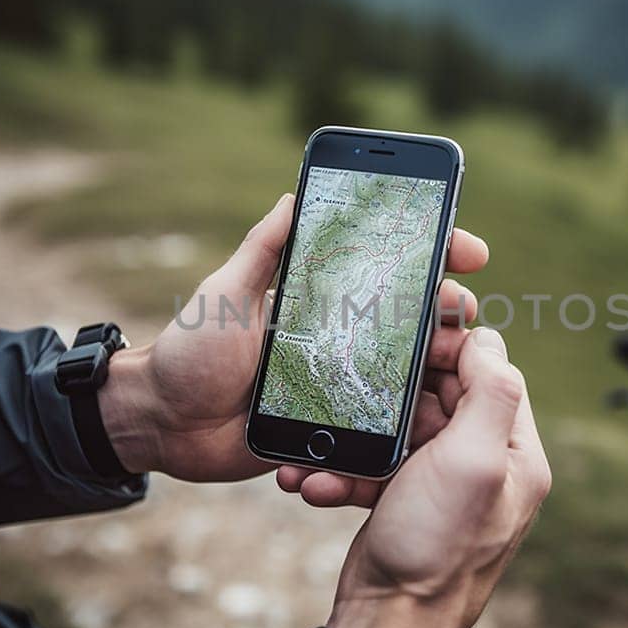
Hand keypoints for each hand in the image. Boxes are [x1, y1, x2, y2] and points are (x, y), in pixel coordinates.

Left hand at [98, 194, 489, 482]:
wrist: (161, 425)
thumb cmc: (189, 354)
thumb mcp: (225, 293)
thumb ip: (262, 250)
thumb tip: (293, 194)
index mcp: (318, 303)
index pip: (385, 272)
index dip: (433, 257)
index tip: (467, 250)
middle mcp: (336, 342)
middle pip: (411, 324)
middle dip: (451, 314)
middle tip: (467, 311)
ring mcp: (338, 388)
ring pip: (405, 377)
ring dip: (439, 370)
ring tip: (459, 366)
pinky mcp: (331, 434)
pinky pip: (377, 431)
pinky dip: (406, 425)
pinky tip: (432, 419)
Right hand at [278, 326, 550, 627]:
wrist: (388, 623)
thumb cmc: (435, 546)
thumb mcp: (474, 461)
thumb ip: (490, 394)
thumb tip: (487, 339)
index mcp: (516, 456)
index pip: (494, 377)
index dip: (454, 352)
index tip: (411, 341)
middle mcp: (486, 469)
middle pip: (443, 400)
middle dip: (395, 394)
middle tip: (358, 380)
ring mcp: (442, 490)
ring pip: (401, 435)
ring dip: (359, 437)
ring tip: (322, 444)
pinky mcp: (403, 508)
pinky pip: (375, 472)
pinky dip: (344, 473)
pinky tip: (316, 482)